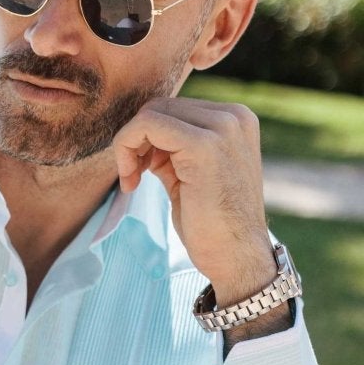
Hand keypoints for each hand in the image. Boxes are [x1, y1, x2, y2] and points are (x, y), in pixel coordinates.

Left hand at [112, 96, 276, 299]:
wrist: (237, 258)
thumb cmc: (212, 225)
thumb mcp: (191, 174)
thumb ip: (173, 148)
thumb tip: (141, 131)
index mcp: (236, 120)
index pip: (173, 107)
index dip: (147, 137)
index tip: (141, 171)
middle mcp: (233, 116)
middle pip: (160, 106)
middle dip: (136, 140)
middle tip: (133, 177)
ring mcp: (222, 127)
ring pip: (151, 112)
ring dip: (128, 145)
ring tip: (133, 179)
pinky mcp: (203, 144)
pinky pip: (147, 125)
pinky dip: (126, 148)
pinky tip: (132, 181)